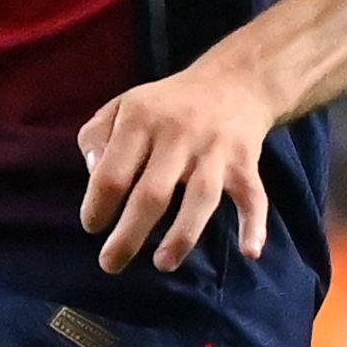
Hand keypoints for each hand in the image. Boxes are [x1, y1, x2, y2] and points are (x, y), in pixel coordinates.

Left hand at [79, 59, 284, 273]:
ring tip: (163, 264)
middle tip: (110, 264)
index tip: (92, 227)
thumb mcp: (121, 106)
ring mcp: (215, 150)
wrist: (234, 82)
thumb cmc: (166, 105)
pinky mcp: (245, 162)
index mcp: (140, 120)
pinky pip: (252, 195)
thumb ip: (95, 138)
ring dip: (182, 235)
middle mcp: (178, 135)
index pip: (112, 173)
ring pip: (200, 198)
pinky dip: (254, 223)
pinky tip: (250, 252)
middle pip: (152, 193)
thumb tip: (92, 176)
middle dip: (129, 235)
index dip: (97, 205)